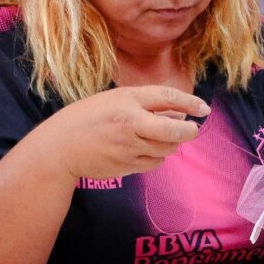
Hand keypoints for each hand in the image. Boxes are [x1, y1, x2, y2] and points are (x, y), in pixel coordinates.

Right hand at [51, 85, 208, 180]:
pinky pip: (155, 163)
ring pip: (167, 149)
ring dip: (171, 143)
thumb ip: (143, 103)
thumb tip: (177, 110)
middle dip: (189, 130)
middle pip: (175, 130)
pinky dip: (157, 157)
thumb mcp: (113, 99)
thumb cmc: (85, 119)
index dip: (191, 102)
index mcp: (126, 100)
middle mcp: (131, 123)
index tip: (204, 108)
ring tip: (160, 137)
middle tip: (192, 129)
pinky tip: (146, 149)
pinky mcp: (128, 166)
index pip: (168, 97)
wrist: (59, 148)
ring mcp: (130, 147)